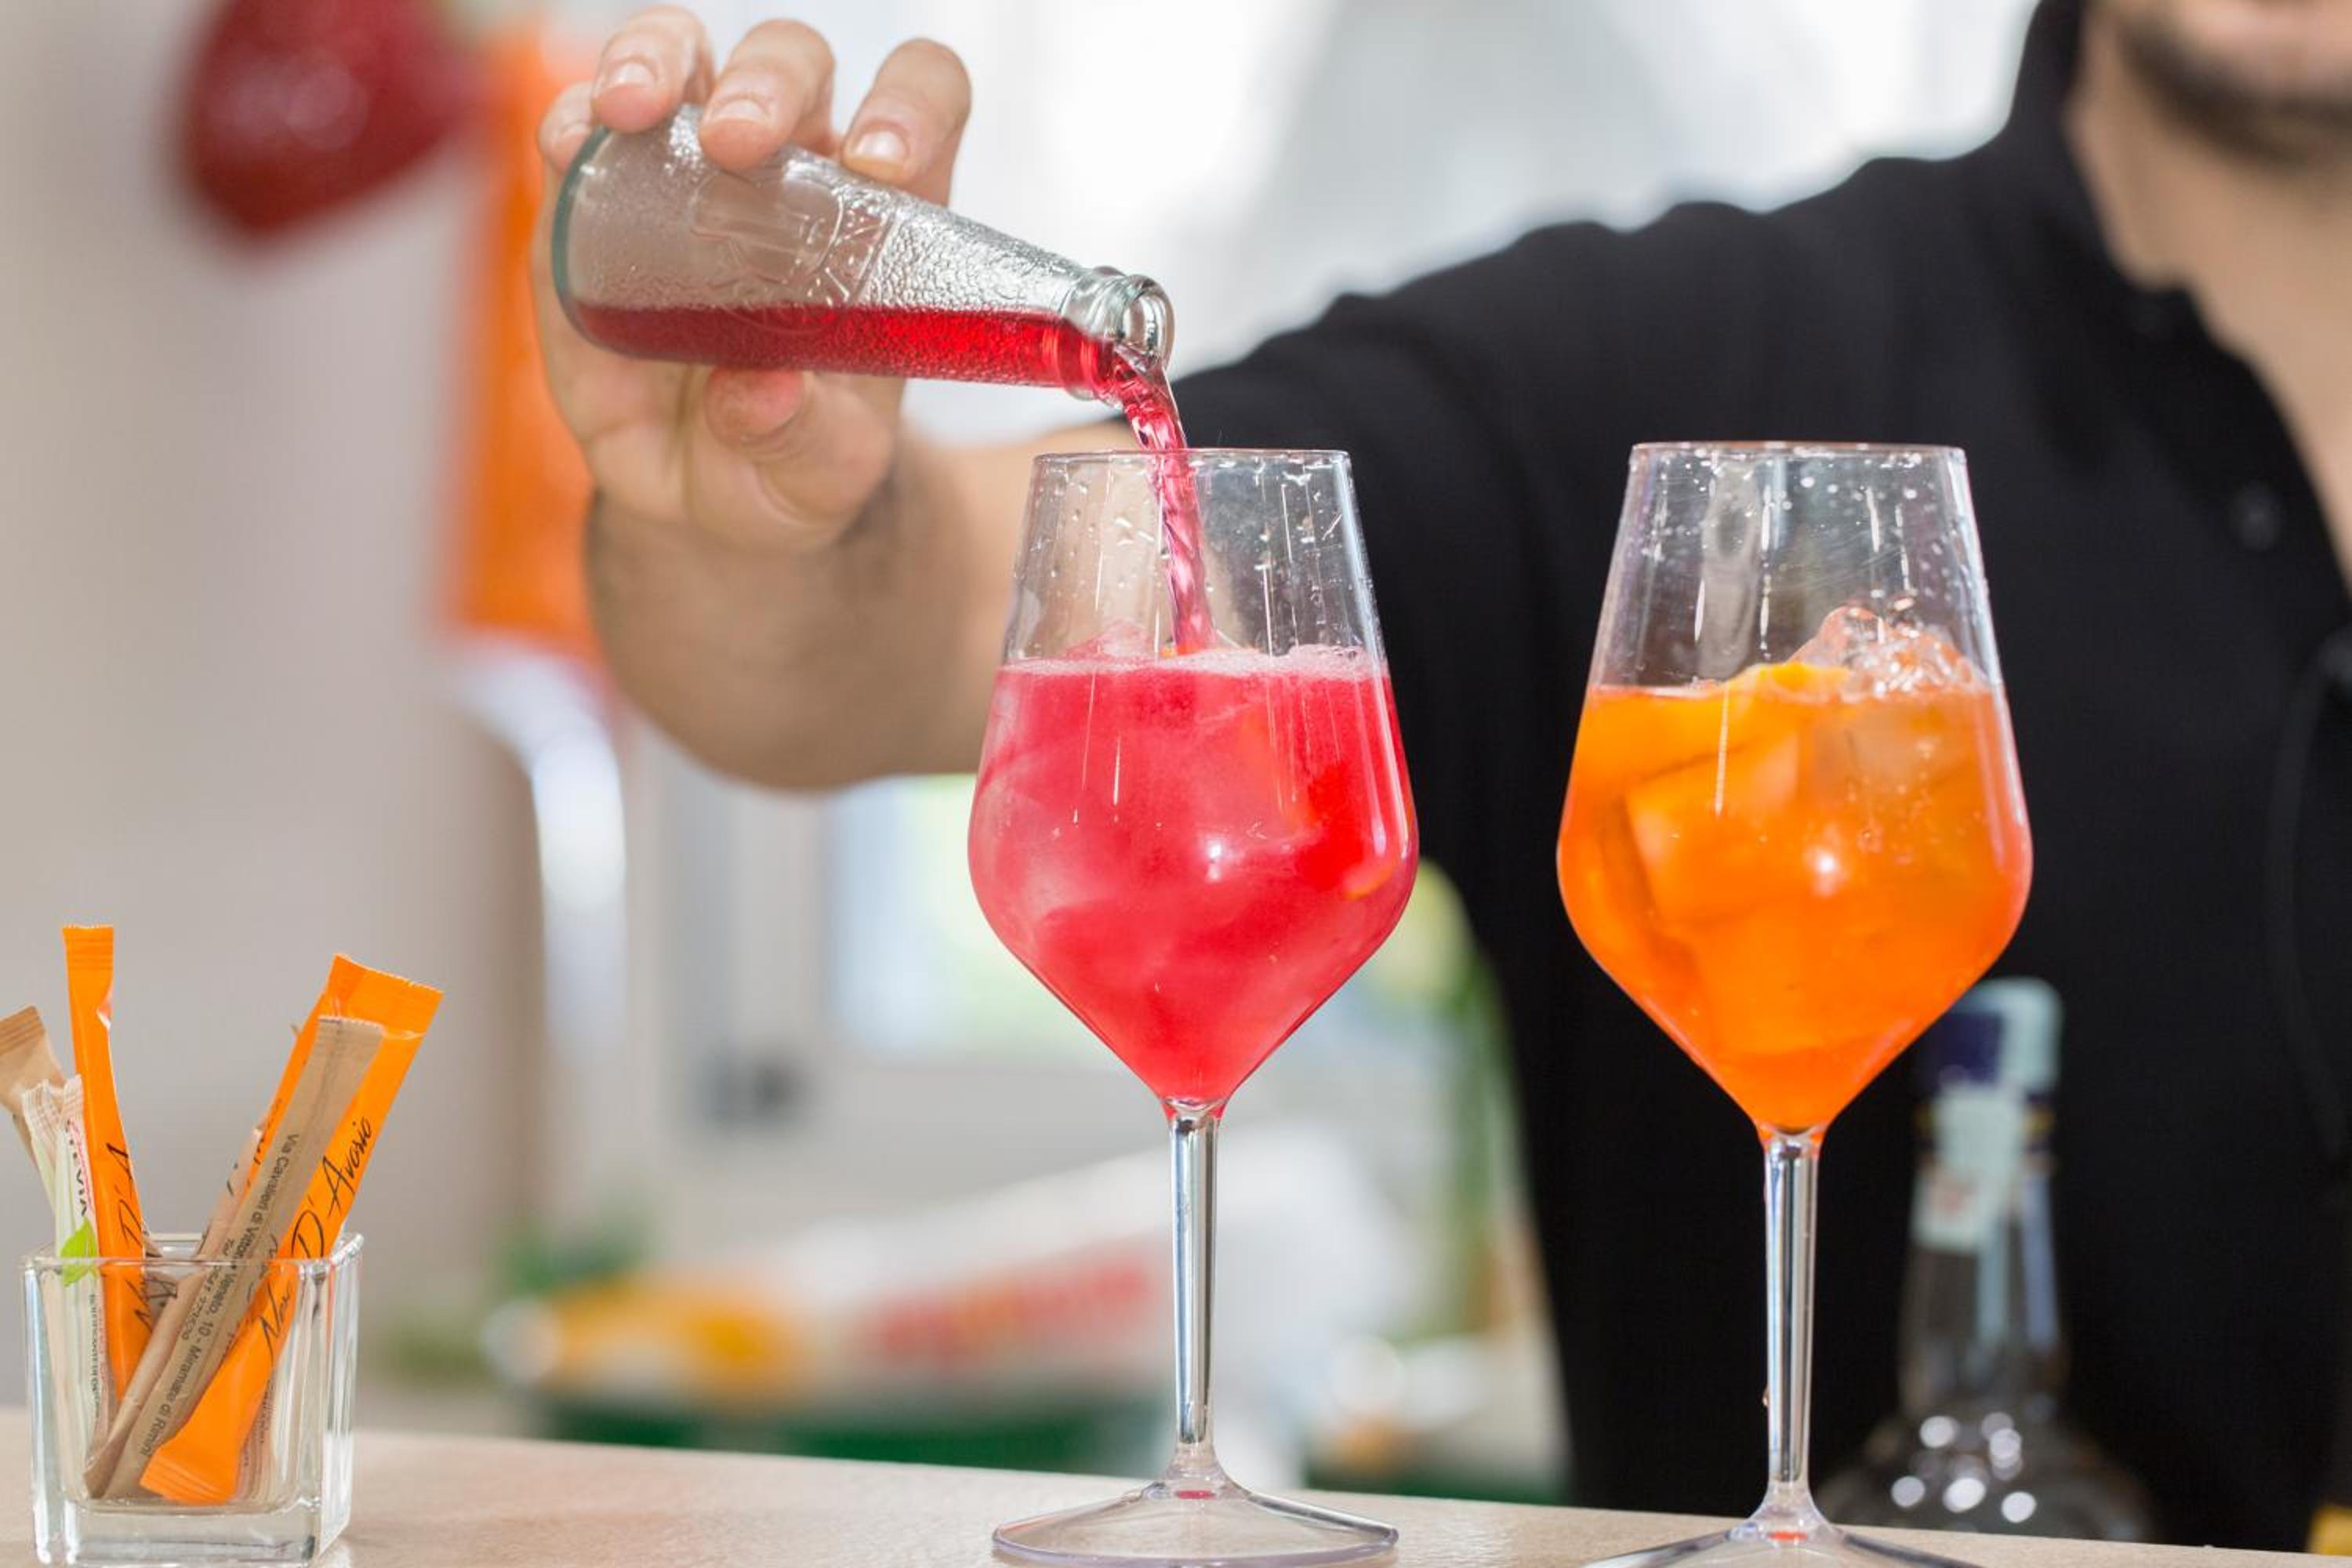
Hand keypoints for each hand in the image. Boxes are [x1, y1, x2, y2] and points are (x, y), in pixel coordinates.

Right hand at [532, 9, 971, 551]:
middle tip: (738, 145)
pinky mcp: (601, 196)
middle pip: (795, 64)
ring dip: (659, 62)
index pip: (922, 102)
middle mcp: (792, 169)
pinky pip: (585, 123)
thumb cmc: (787, 465)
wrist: (703, 493)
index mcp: (878, 221)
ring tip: (632, 112)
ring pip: (688, 57)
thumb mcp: (814, 477)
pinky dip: (573, 119)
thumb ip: (799, 438)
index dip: (909, 106)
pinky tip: (569, 146)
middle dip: (768, 84)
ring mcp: (689, 170)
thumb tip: (760, 391)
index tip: (879, 164)